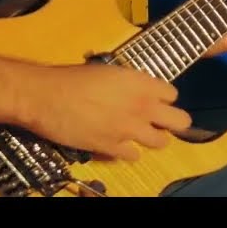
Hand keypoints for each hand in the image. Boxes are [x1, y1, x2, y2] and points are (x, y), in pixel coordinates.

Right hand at [35, 62, 191, 161]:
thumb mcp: (108, 71)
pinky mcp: (112, 148)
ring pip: (161, 142)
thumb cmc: (72, 77)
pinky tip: (118, 144)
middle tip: (160, 122)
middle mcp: (142, 107)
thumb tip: (137, 91)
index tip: (155, 100)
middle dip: (173, 122)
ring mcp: (129, 130)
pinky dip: (128, 151)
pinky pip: (134, 156)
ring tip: (139, 134)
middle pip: (180, 121)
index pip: (172, 94)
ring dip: (152, 138)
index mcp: (141, 83)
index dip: (164, 98)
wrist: (46, 96)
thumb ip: (130, 83)